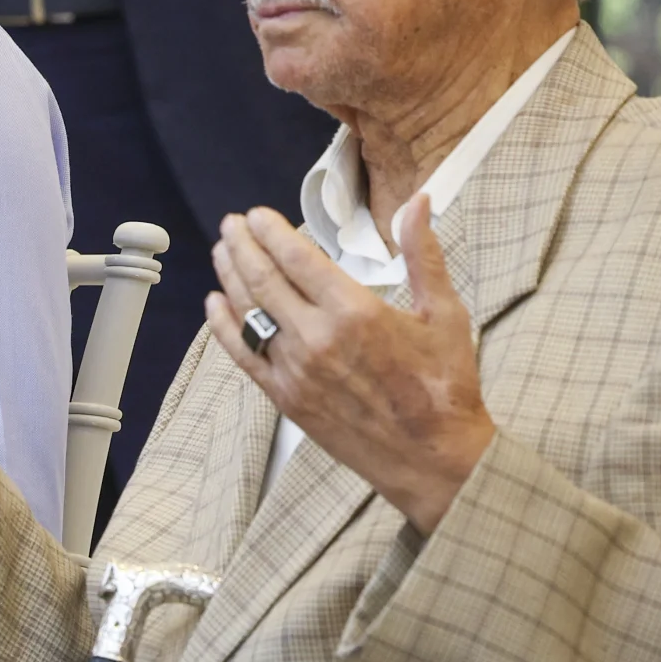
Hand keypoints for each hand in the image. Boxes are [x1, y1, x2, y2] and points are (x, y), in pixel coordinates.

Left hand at [204, 198, 493, 532]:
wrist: (436, 459)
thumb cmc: (444, 387)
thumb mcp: (443, 313)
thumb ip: (423, 253)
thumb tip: (419, 202)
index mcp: (355, 311)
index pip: (297, 257)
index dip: (271, 231)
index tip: (258, 215)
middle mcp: (318, 337)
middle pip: (263, 278)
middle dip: (242, 245)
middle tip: (232, 224)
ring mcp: (297, 369)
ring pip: (248, 312)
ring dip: (230, 276)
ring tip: (222, 251)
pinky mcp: (286, 398)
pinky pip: (244, 355)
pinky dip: (224, 327)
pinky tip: (215, 304)